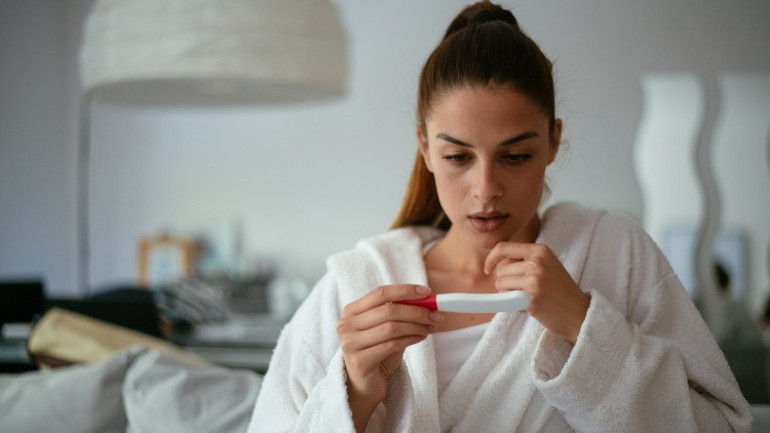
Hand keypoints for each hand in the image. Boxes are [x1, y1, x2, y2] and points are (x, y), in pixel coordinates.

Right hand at [336, 284, 442, 430]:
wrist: (364, 385)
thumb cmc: (377, 353)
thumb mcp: (386, 328)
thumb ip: (399, 313)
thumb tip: (427, 300)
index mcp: (351, 311)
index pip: (380, 293)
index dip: (405, 290)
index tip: (427, 292)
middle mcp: (346, 325)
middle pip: (388, 310)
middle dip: (417, 311)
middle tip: (435, 314)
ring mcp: (350, 343)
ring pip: (392, 327)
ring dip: (416, 326)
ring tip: (430, 327)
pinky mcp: (359, 361)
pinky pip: (392, 345)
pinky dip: (411, 339)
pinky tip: (421, 337)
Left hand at [484, 243, 588, 343]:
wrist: (579, 313)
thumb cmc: (560, 291)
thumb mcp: (547, 265)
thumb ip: (526, 260)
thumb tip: (497, 261)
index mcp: (540, 250)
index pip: (504, 247)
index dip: (491, 258)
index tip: (488, 269)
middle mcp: (537, 262)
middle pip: (501, 271)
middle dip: (506, 283)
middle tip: (524, 291)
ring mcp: (535, 279)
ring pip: (500, 284)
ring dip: (508, 294)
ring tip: (528, 298)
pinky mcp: (532, 298)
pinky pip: (506, 298)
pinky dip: (512, 304)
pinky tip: (529, 306)